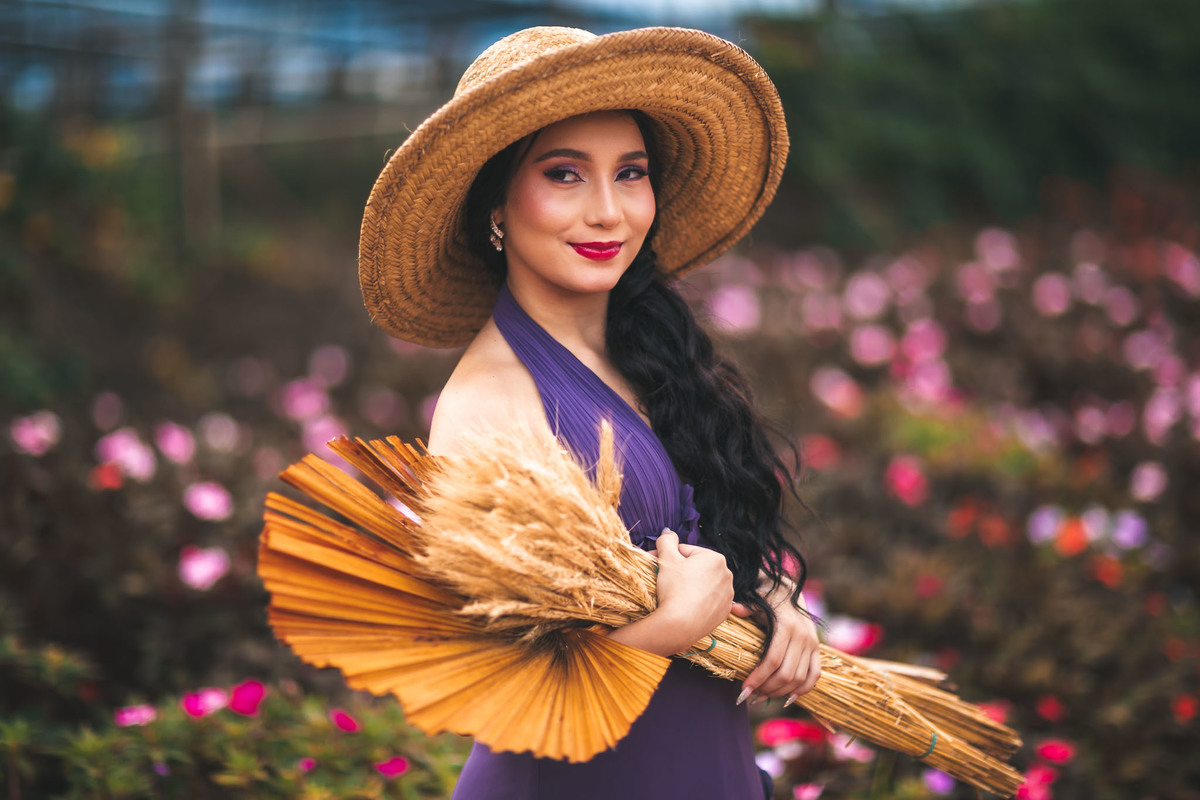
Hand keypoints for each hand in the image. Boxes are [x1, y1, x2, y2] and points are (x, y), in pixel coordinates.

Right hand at [652, 530, 734, 650]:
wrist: (680, 625)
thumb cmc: (674, 588)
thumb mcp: (666, 559)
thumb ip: (666, 540)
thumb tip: (667, 531)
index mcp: (716, 558)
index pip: (687, 552)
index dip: (669, 557)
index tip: (656, 563)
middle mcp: (727, 575)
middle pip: (697, 568)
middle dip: (681, 571)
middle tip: (665, 579)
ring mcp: (727, 595)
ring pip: (703, 584)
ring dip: (691, 585)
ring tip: (676, 594)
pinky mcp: (724, 612)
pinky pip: (709, 601)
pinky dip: (698, 601)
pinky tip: (686, 605)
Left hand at [731, 578, 820, 705]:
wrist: (789, 591)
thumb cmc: (767, 598)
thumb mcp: (756, 601)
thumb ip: (745, 608)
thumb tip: (730, 607)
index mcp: (786, 626)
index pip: (772, 661)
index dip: (758, 678)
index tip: (743, 690)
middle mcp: (802, 636)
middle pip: (786, 674)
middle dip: (767, 689)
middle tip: (751, 695)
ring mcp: (812, 644)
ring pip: (800, 678)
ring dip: (780, 692)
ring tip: (762, 696)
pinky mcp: (817, 649)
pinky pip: (814, 675)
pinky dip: (803, 690)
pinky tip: (787, 698)